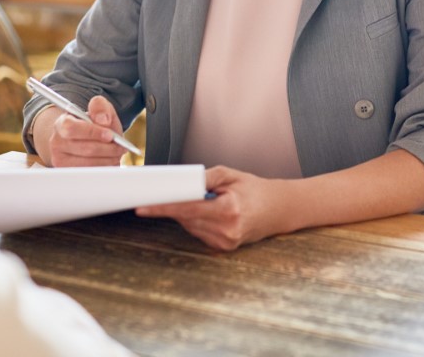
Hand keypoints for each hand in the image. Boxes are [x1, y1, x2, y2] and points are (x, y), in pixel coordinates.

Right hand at [44, 95, 125, 167]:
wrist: (83, 140)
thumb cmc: (92, 125)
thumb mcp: (98, 109)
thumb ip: (100, 106)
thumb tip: (103, 120)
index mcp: (61, 123)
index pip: (71, 128)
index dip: (92, 132)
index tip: (110, 135)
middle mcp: (57, 142)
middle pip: (85, 148)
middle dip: (108, 148)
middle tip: (120, 146)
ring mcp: (60, 160)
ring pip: (89, 164)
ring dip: (108, 159)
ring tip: (116, 153)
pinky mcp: (68, 173)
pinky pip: (90, 174)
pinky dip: (104, 168)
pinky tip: (109, 160)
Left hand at [136, 166, 293, 250]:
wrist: (279, 209)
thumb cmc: (257, 190)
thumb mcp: (232, 175)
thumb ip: (206, 177)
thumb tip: (182, 181)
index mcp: (229, 210)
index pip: (187, 209)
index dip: (163, 207)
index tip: (144, 207)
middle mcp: (227, 230)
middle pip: (185, 219)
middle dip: (173, 206)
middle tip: (163, 193)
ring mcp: (226, 242)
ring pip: (190, 226)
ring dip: (185, 213)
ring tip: (200, 199)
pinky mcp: (224, 248)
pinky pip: (199, 233)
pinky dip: (196, 221)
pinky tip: (207, 211)